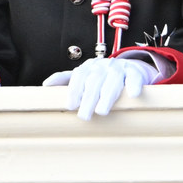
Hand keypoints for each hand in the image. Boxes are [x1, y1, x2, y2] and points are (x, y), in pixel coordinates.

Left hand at [43, 55, 158, 120]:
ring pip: (113, 80)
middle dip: (88, 98)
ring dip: (107, 95)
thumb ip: (66, 80)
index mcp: (90, 67)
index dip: (74, 90)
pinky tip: (132, 95)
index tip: (70, 105)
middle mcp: (104, 65)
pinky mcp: (136, 73)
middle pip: (95, 81)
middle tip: (84, 116)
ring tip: (101, 111)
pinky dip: (134, 85)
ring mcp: (121, 68)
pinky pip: (135, 78)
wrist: (130, 68)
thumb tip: (46, 85)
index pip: (79, 76)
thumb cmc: (102, 77)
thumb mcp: (84, 76)